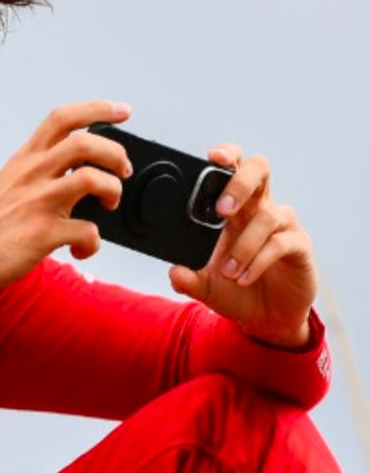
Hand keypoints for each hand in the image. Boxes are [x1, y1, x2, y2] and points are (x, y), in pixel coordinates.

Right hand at [0, 100, 132, 298]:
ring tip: (109, 203)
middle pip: (84, 142)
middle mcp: (32, 174)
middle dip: (115, 153)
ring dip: (113, 190)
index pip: (63, 118)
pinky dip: (93, 242)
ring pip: (93, 179)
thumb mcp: (9, 182)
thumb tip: (80, 173)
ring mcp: (38, 202)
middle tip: (122, 171)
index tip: (123, 111)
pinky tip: (81, 248)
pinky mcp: (43, 233)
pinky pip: (87, 231)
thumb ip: (40, 171)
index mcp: (25, 159)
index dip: (98, 108)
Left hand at [168, 144, 317, 348]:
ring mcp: (282, 225)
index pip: (233, 168)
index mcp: (235, 207)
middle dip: (239, 183)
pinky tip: (243, 278)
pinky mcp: (299, 246)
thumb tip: (173, 272)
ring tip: (227, 271)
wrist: (266, 317)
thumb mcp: (204, 286)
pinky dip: (258, 260)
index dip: (227, 155)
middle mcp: (260, 208)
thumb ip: (187, 279)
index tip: (212, 156)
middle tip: (221, 210)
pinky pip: (281, 243)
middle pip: (259, 170)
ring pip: (269, 215)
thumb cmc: (234, 289)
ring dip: (243, 246)